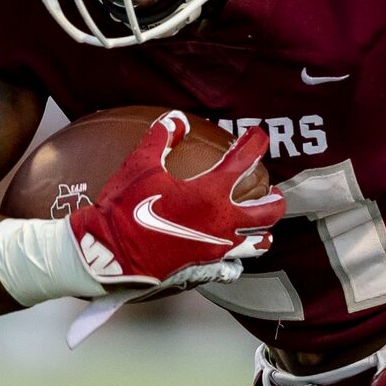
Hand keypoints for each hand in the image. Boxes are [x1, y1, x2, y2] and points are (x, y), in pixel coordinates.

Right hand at [68, 118, 281, 294]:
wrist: (110, 253)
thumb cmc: (124, 210)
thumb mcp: (141, 165)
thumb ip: (161, 137)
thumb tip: (176, 119)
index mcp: (210, 193)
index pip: (244, 161)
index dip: (256, 143)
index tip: (258, 136)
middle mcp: (221, 222)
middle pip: (268, 211)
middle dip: (275, 198)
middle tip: (272, 190)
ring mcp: (216, 247)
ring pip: (257, 243)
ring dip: (264, 230)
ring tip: (262, 225)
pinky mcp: (205, 266)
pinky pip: (235, 264)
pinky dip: (240, 256)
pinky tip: (235, 251)